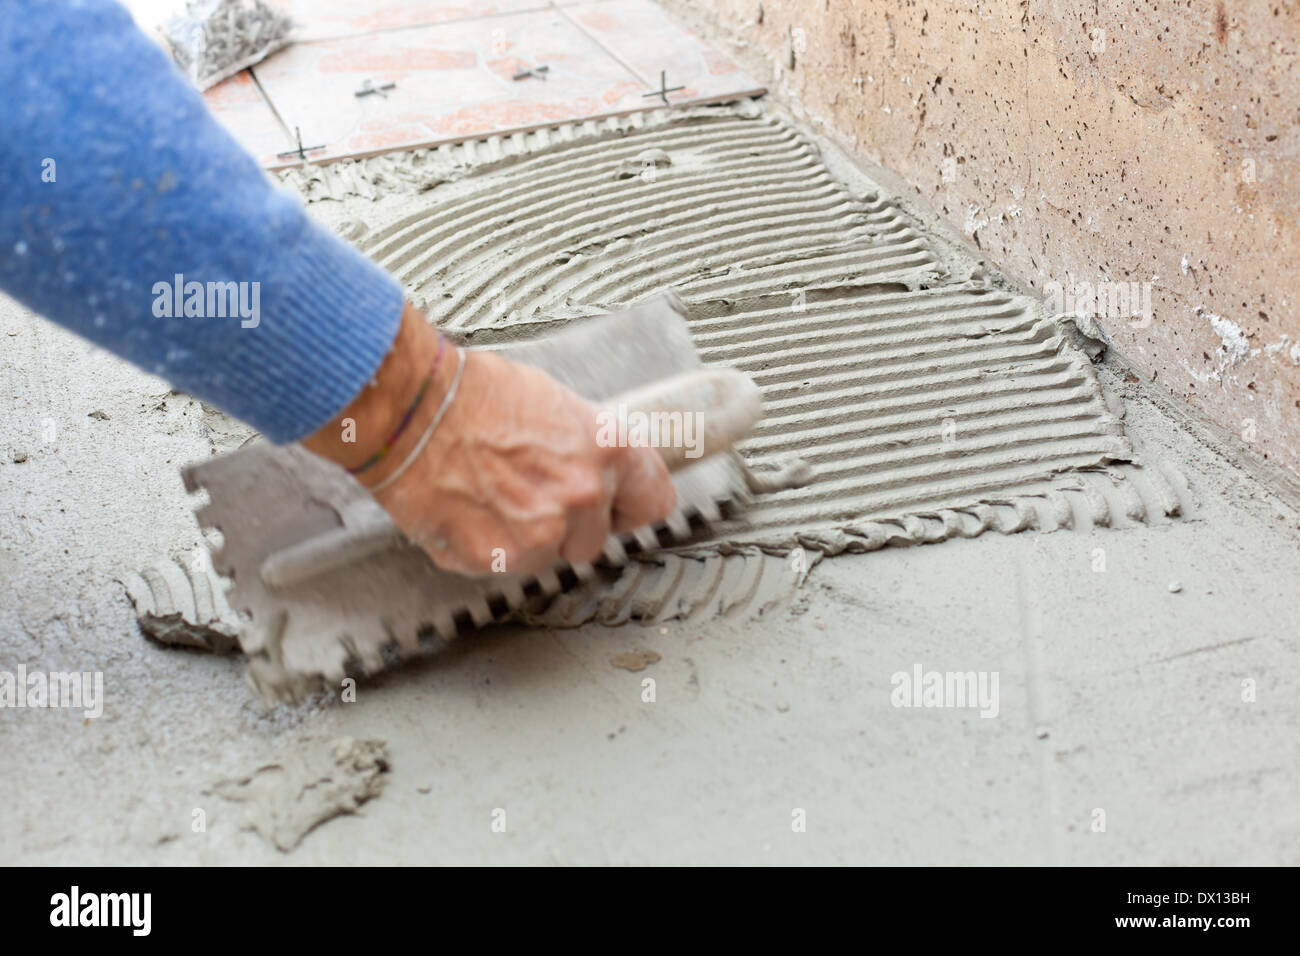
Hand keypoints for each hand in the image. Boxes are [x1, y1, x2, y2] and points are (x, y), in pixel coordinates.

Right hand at [376, 347, 674, 574]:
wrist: (409, 409)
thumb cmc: (471, 395)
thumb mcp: (555, 405)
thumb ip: (587, 448)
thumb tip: (597, 470)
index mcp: (608, 450)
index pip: (654, 502)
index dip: (630, 506)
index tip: (619, 508)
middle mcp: (583, 496)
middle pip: (596, 539)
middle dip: (568, 524)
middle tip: (529, 491)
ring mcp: (541, 533)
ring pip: (547, 555)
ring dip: (524, 537)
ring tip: (490, 493)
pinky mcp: (497, 558)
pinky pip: (502, 564)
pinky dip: (483, 545)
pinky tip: (467, 507)